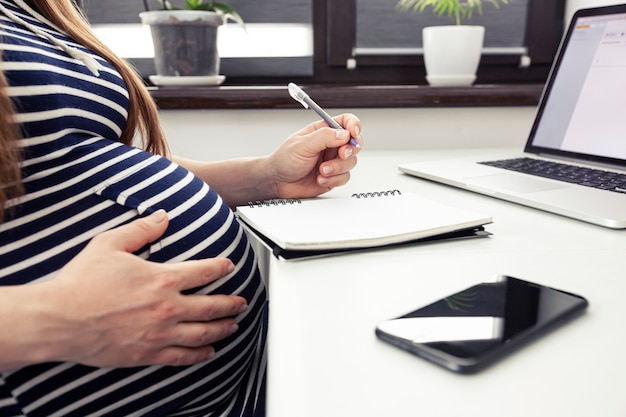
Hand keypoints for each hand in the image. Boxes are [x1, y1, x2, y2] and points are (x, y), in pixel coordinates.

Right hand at [38, 210, 246, 367]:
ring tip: (234, 325)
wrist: (59, 320)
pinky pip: (183, 357)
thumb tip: (161, 216)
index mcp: (162, 279)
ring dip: (223, 328)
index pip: (204, 272)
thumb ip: (140, 230)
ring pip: (203, 333)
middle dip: (231, 303)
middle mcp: (167, 308)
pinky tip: (209, 352)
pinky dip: (201, 355)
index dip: (221, 267)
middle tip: (242, 302)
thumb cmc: (81, 283)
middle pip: (212, 306)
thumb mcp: (110, 244)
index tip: (229, 266)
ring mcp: (159, 334)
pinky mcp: (148, 354)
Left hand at [268, 113, 362, 197]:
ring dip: (338, 167)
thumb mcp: (302, 145)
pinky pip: (345, 177)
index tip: (353, 133)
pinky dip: (334, 179)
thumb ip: (324, 137)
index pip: (346, 122)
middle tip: (341, 154)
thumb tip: (345, 134)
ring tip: (321, 170)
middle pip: (354, 143)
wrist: (277, 182)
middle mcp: (330, 145)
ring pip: (351, 162)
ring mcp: (333, 161)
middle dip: (350, 150)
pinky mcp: (334, 176)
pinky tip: (320, 179)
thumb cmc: (284, 160)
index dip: (354, 125)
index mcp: (323, 131)